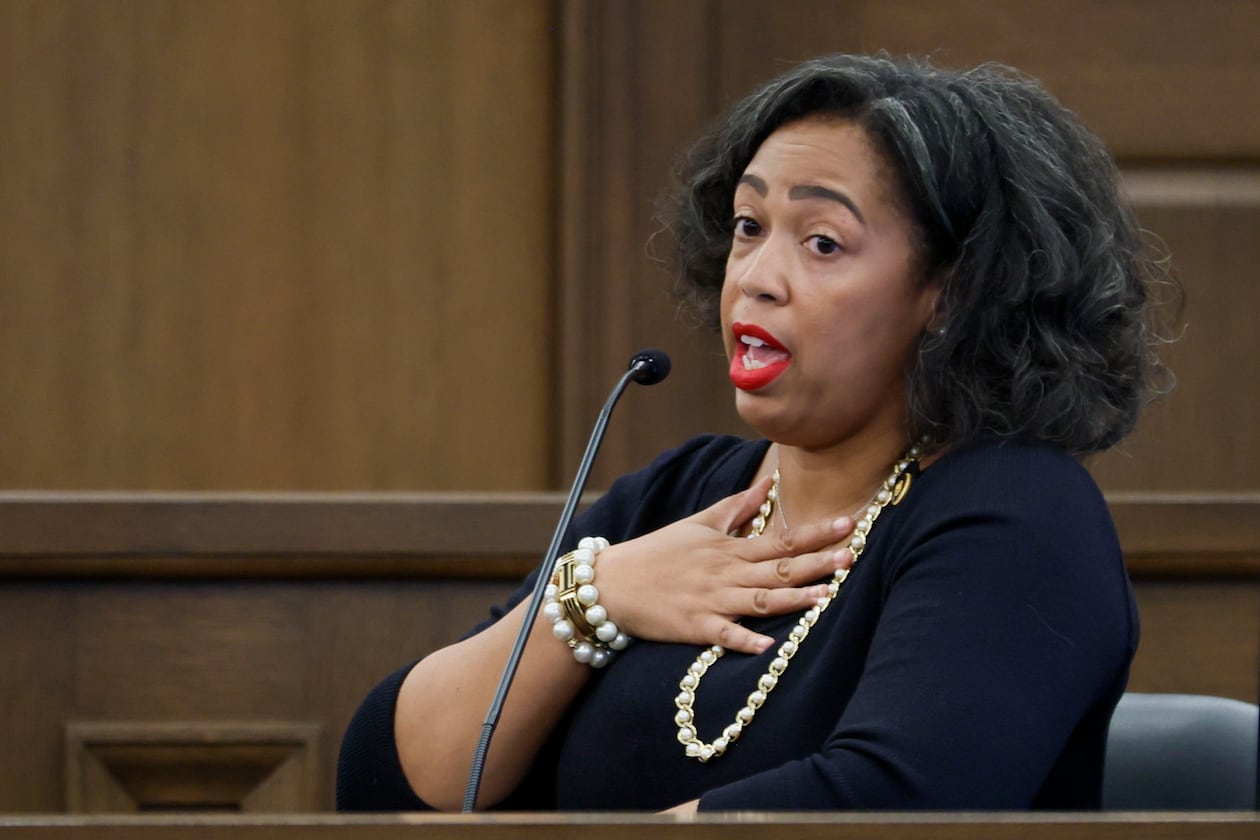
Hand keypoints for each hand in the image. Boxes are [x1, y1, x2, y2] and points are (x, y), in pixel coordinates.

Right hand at [593, 476, 856, 654]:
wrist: (612, 583)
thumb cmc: (657, 552)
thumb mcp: (698, 523)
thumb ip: (737, 507)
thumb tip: (768, 485)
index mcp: (730, 549)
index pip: (781, 539)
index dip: (816, 532)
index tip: (848, 523)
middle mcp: (726, 573)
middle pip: (778, 569)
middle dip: (816, 563)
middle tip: (852, 555)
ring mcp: (711, 600)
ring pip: (759, 600)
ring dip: (792, 599)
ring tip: (824, 596)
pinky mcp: (695, 627)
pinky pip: (725, 635)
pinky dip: (745, 641)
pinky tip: (768, 646)